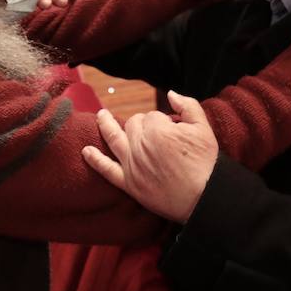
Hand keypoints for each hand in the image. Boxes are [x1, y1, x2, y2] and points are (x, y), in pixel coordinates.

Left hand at [82, 91, 217, 222]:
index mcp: (158, 130)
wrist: (204, 197)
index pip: (152, 116)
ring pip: (114, 138)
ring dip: (105, 125)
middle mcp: (140, 145)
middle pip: (133, 125)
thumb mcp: (203, 128)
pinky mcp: (129, 184)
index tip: (173, 131)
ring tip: (100, 116)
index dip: (163, 122)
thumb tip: (171, 93)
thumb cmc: (205, 163)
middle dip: (142, 124)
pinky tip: (86, 151)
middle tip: (155, 133)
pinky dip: (95, 160)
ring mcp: (132, 165)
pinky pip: (107, 170)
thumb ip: (188, 105)